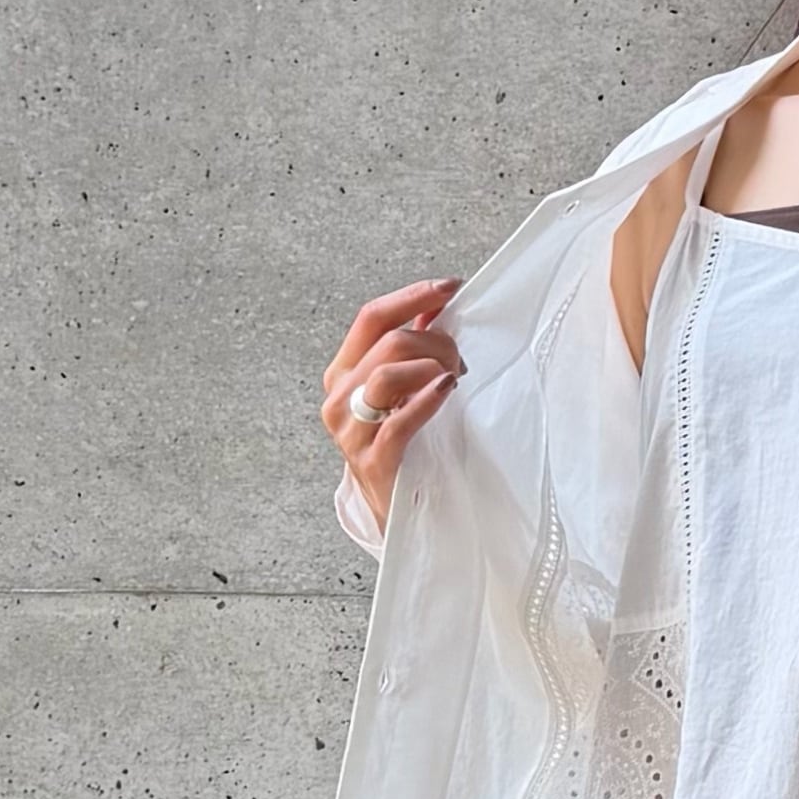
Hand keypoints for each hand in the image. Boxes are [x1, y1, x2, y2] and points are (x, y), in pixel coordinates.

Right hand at [322, 279, 464, 531]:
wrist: (392, 511)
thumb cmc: (401, 448)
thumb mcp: (399, 393)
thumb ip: (411, 351)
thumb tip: (435, 308)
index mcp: (343, 373)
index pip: (372, 317)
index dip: (412, 296)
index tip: (450, 287)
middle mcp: (338, 397)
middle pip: (389, 342)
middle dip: (436, 342)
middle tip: (460, 361)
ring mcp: (350, 431)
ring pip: (390, 373)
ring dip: (433, 367)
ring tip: (454, 379)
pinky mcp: (371, 461)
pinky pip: (399, 420)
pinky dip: (428, 399)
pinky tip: (446, 391)